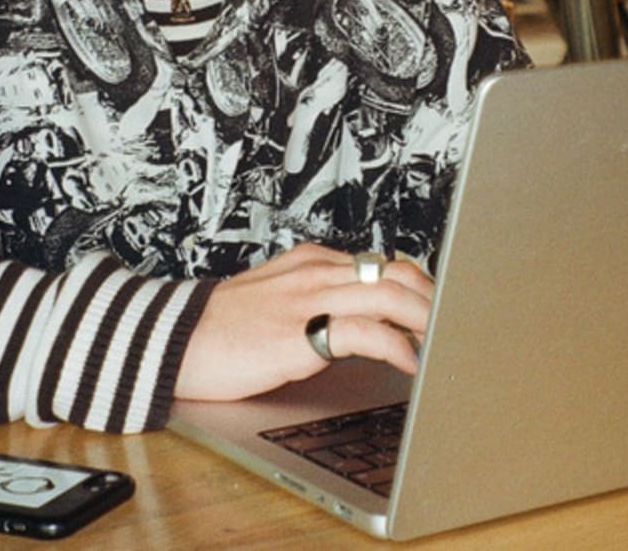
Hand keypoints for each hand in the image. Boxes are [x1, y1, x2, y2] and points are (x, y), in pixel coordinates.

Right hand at [173, 243, 432, 402]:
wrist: (172, 341)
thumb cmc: (219, 330)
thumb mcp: (273, 300)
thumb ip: (312, 299)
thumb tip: (357, 322)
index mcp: (308, 262)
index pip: (380, 262)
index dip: (419, 285)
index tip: (440, 308)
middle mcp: (313, 272)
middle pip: (396, 272)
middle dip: (435, 300)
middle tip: (455, 328)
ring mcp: (307, 298)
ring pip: (390, 294)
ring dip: (427, 320)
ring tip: (444, 344)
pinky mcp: (300, 332)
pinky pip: (365, 332)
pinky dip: (397, 347)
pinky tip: (409, 364)